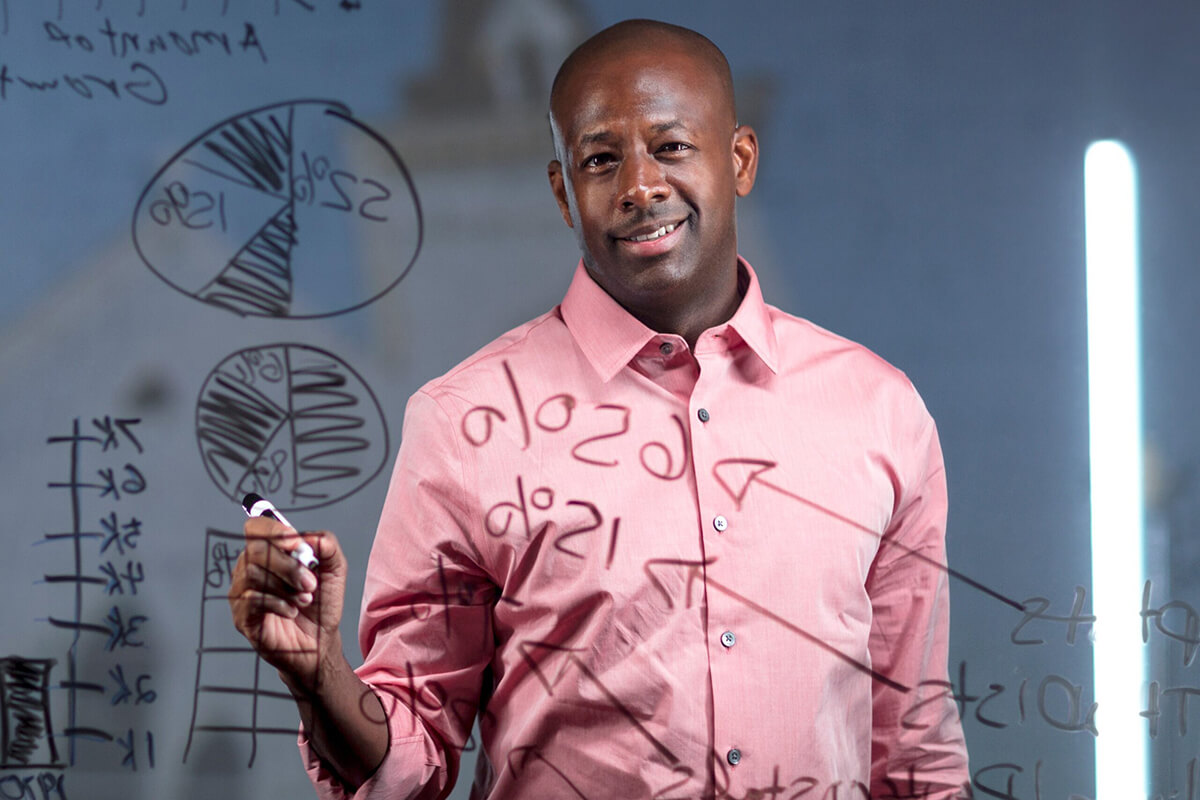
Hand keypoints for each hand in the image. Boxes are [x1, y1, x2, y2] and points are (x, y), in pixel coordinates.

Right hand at [228, 517, 347, 693]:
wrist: (319, 641)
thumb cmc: (321, 603)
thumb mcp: (334, 569)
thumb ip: (327, 545)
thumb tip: (310, 537)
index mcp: (269, 551)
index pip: (256, 527)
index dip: (274, 531)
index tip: (297, 545)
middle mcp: (249, 567)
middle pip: (255, 550)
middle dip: (287, 565)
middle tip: (310, 583)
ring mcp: (242, 592)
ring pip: (253, 575)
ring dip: (286, 587)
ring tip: (305, 599)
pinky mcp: (241, 616)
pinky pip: (251, 600)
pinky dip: (278, 604)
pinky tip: (292, 611)